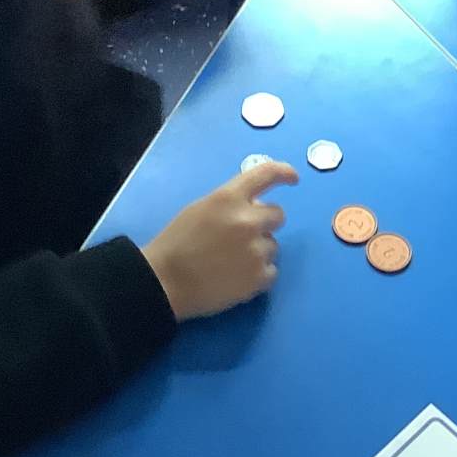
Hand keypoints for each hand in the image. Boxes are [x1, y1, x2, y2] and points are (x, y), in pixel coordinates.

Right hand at [143, 160, 297, 320]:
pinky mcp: (260, 278)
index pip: (267, 173)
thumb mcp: (200, 209)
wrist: (163, 283)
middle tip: (243, 237)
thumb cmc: (176, 243)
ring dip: (259, 251)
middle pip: (278, 215)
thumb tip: (256, 207)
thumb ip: (230, 204)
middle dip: (264, 223)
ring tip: (231, 263)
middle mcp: (248, 220)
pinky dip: (258, 275)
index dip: (284, 173)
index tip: (293, 178)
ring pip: (273, 245)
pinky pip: (272, 271)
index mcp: (229, 198)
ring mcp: (256, 250)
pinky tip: (236, 279)